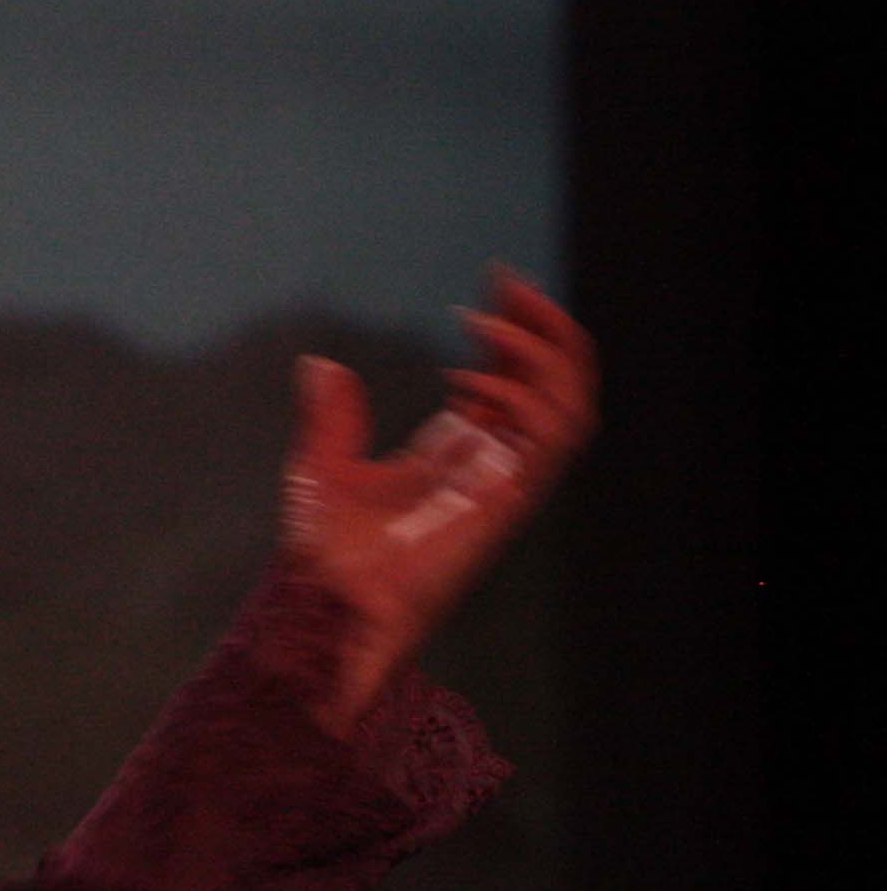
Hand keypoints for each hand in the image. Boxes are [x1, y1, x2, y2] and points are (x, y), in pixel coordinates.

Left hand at [280, 266, 595, 727]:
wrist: (329, 609)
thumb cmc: (327, 557)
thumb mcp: (322, 467)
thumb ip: (331, 416)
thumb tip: (319, 363)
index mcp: (457, 451)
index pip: (513, 377)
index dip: (515, 329)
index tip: (495, 281)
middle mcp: (491, 463)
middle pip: (555, 382)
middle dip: (544, 326)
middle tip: (508, 282)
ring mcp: (505, 483)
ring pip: (570, 404)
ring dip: (542, 353)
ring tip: (489, 319)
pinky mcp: (507, 503)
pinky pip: (552, 439)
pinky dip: (525, 399)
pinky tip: (470, 380)